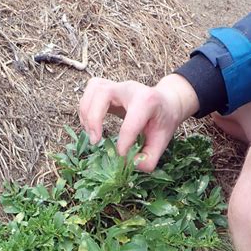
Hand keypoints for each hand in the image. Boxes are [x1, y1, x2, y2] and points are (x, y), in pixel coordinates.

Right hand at [79, 74, 199, 171]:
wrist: (165, 103)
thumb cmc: (162, 122)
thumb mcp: (162, 142)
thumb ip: (148, 158)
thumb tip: (127, 165)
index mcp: (148, 101)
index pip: (131, 120)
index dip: (124, 141)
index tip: (121, 156)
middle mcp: (130, 88)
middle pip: (103, 93)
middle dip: (94, 119)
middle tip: (95, 141)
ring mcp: (117, 85)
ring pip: (93, 89)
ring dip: (86, 113)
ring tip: (91, 134)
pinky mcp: (108, 87)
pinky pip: (90, 90)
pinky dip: (85, 108)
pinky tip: (89, 124)